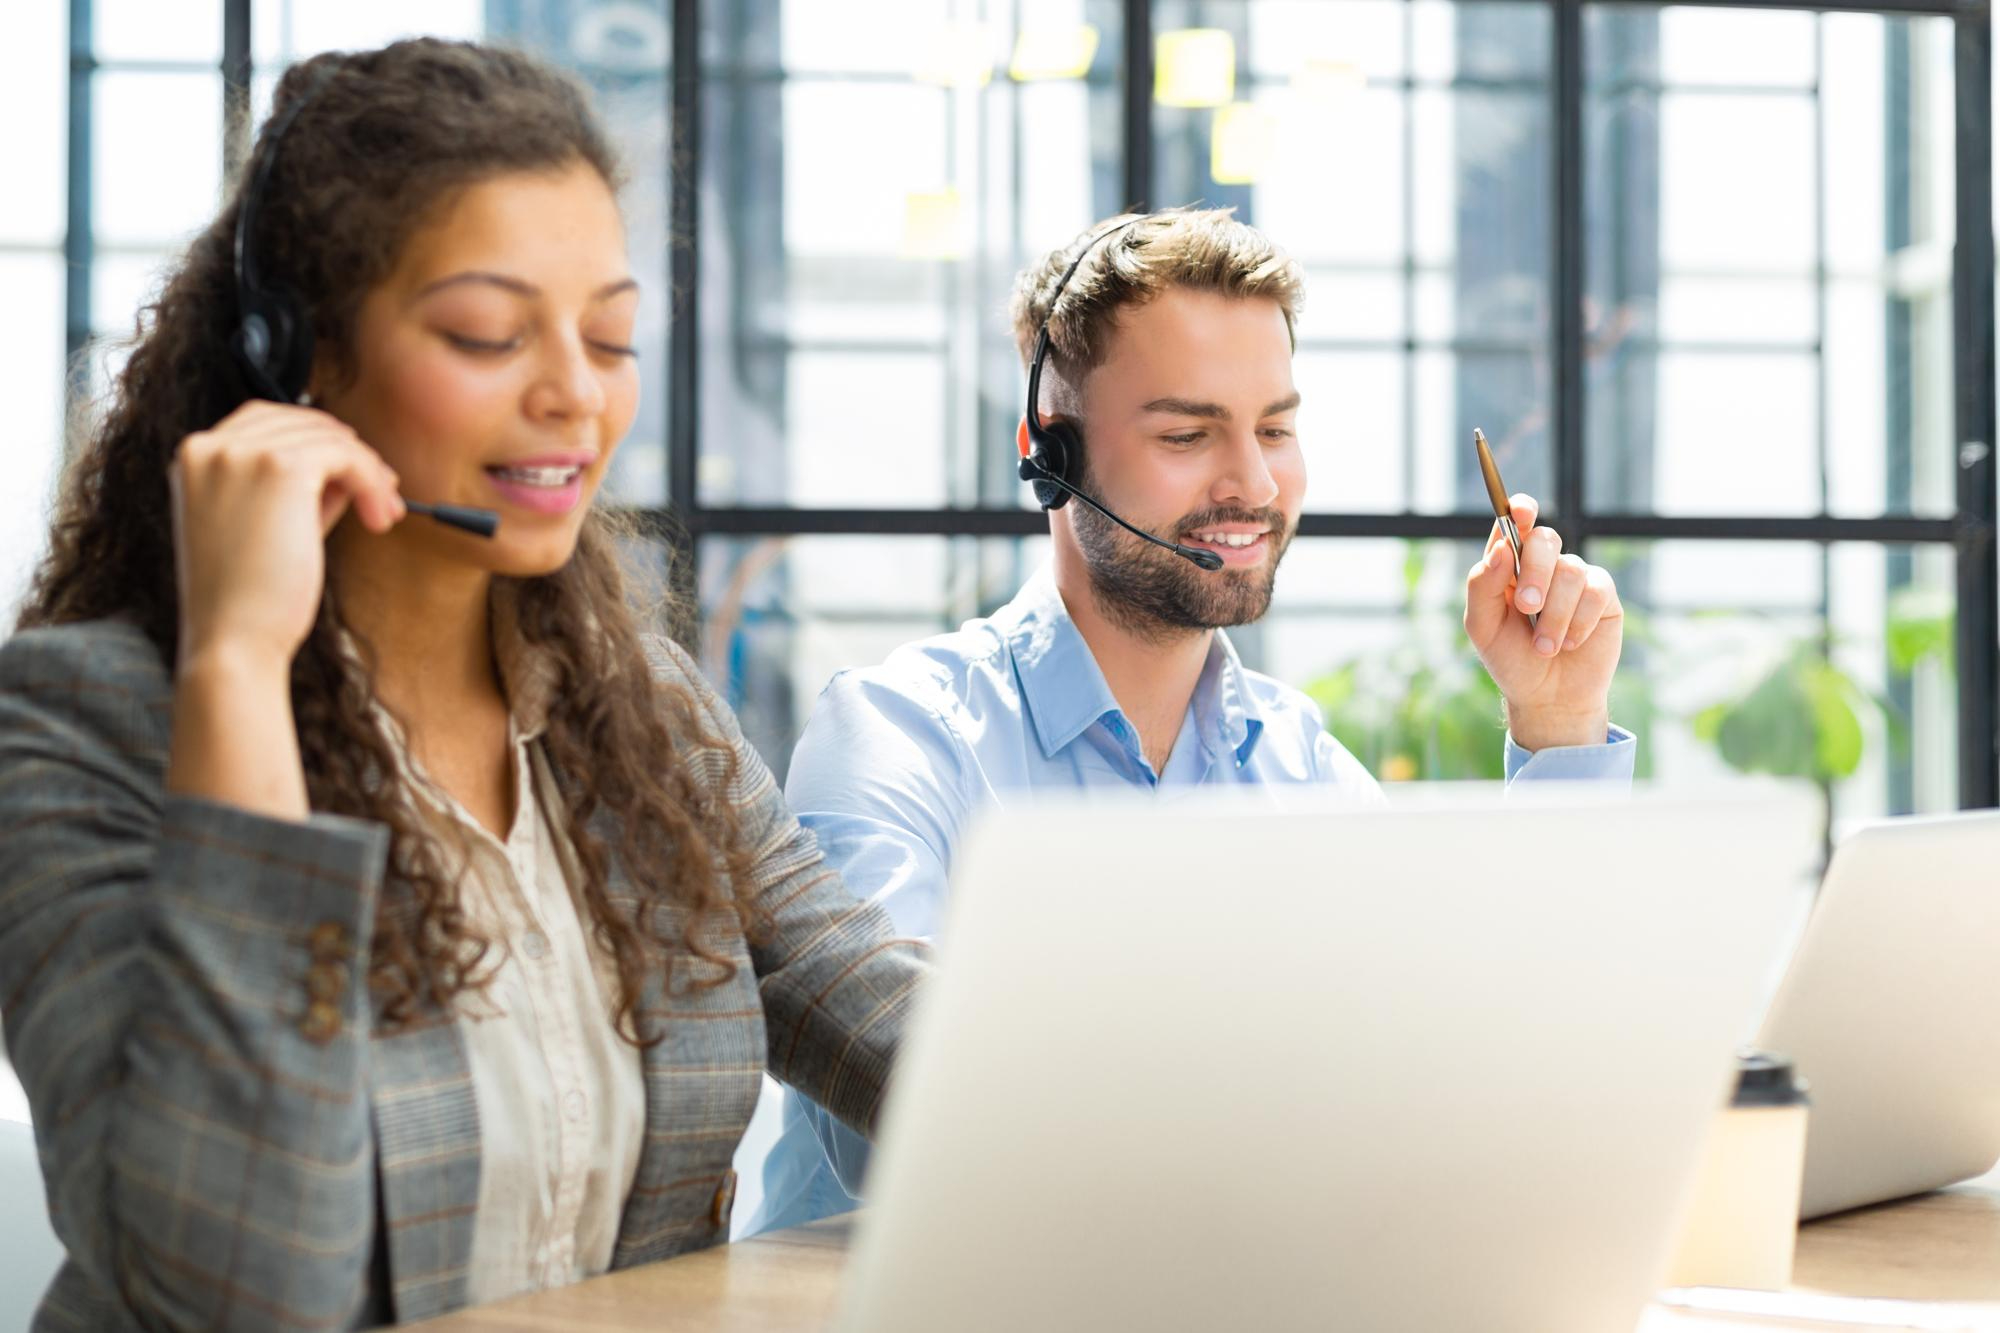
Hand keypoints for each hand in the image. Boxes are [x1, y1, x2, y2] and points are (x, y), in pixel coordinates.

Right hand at [169, 400, 404, 671]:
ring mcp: (242, 453)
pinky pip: (347, 456)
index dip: (317, 441)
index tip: (352, 474)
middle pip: (301, 422)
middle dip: (349, 454)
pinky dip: (372, 482)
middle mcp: (211, 447)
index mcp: (194, 458)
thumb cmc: (248, 598)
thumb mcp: (263, 525)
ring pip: (330, 438)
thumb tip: (347, 461)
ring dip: (369, 474)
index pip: (266, 420)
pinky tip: (380, 519)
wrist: (233, 642)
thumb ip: (295, 487)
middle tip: (384, 494)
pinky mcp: (280, 468)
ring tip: (383, 515)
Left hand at [1462, 494, 1622, 750]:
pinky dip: (1578, 622)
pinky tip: (1570, 643)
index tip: (1522, 512)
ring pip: (1570, 570)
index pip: (1514, 524)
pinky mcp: (1601, 595)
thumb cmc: (1510, 659)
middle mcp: (1542, 565)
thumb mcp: (1483, 627)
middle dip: (1534, 573)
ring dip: (1555, 614)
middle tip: (1527, 608)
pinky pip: (1594, 591)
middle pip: (1544, 539)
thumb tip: (1500, 548)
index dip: (1520, 511)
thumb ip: (1482, 585)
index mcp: (1508, 565)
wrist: (1547, 697)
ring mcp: (1574, 578)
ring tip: (1545, 647)